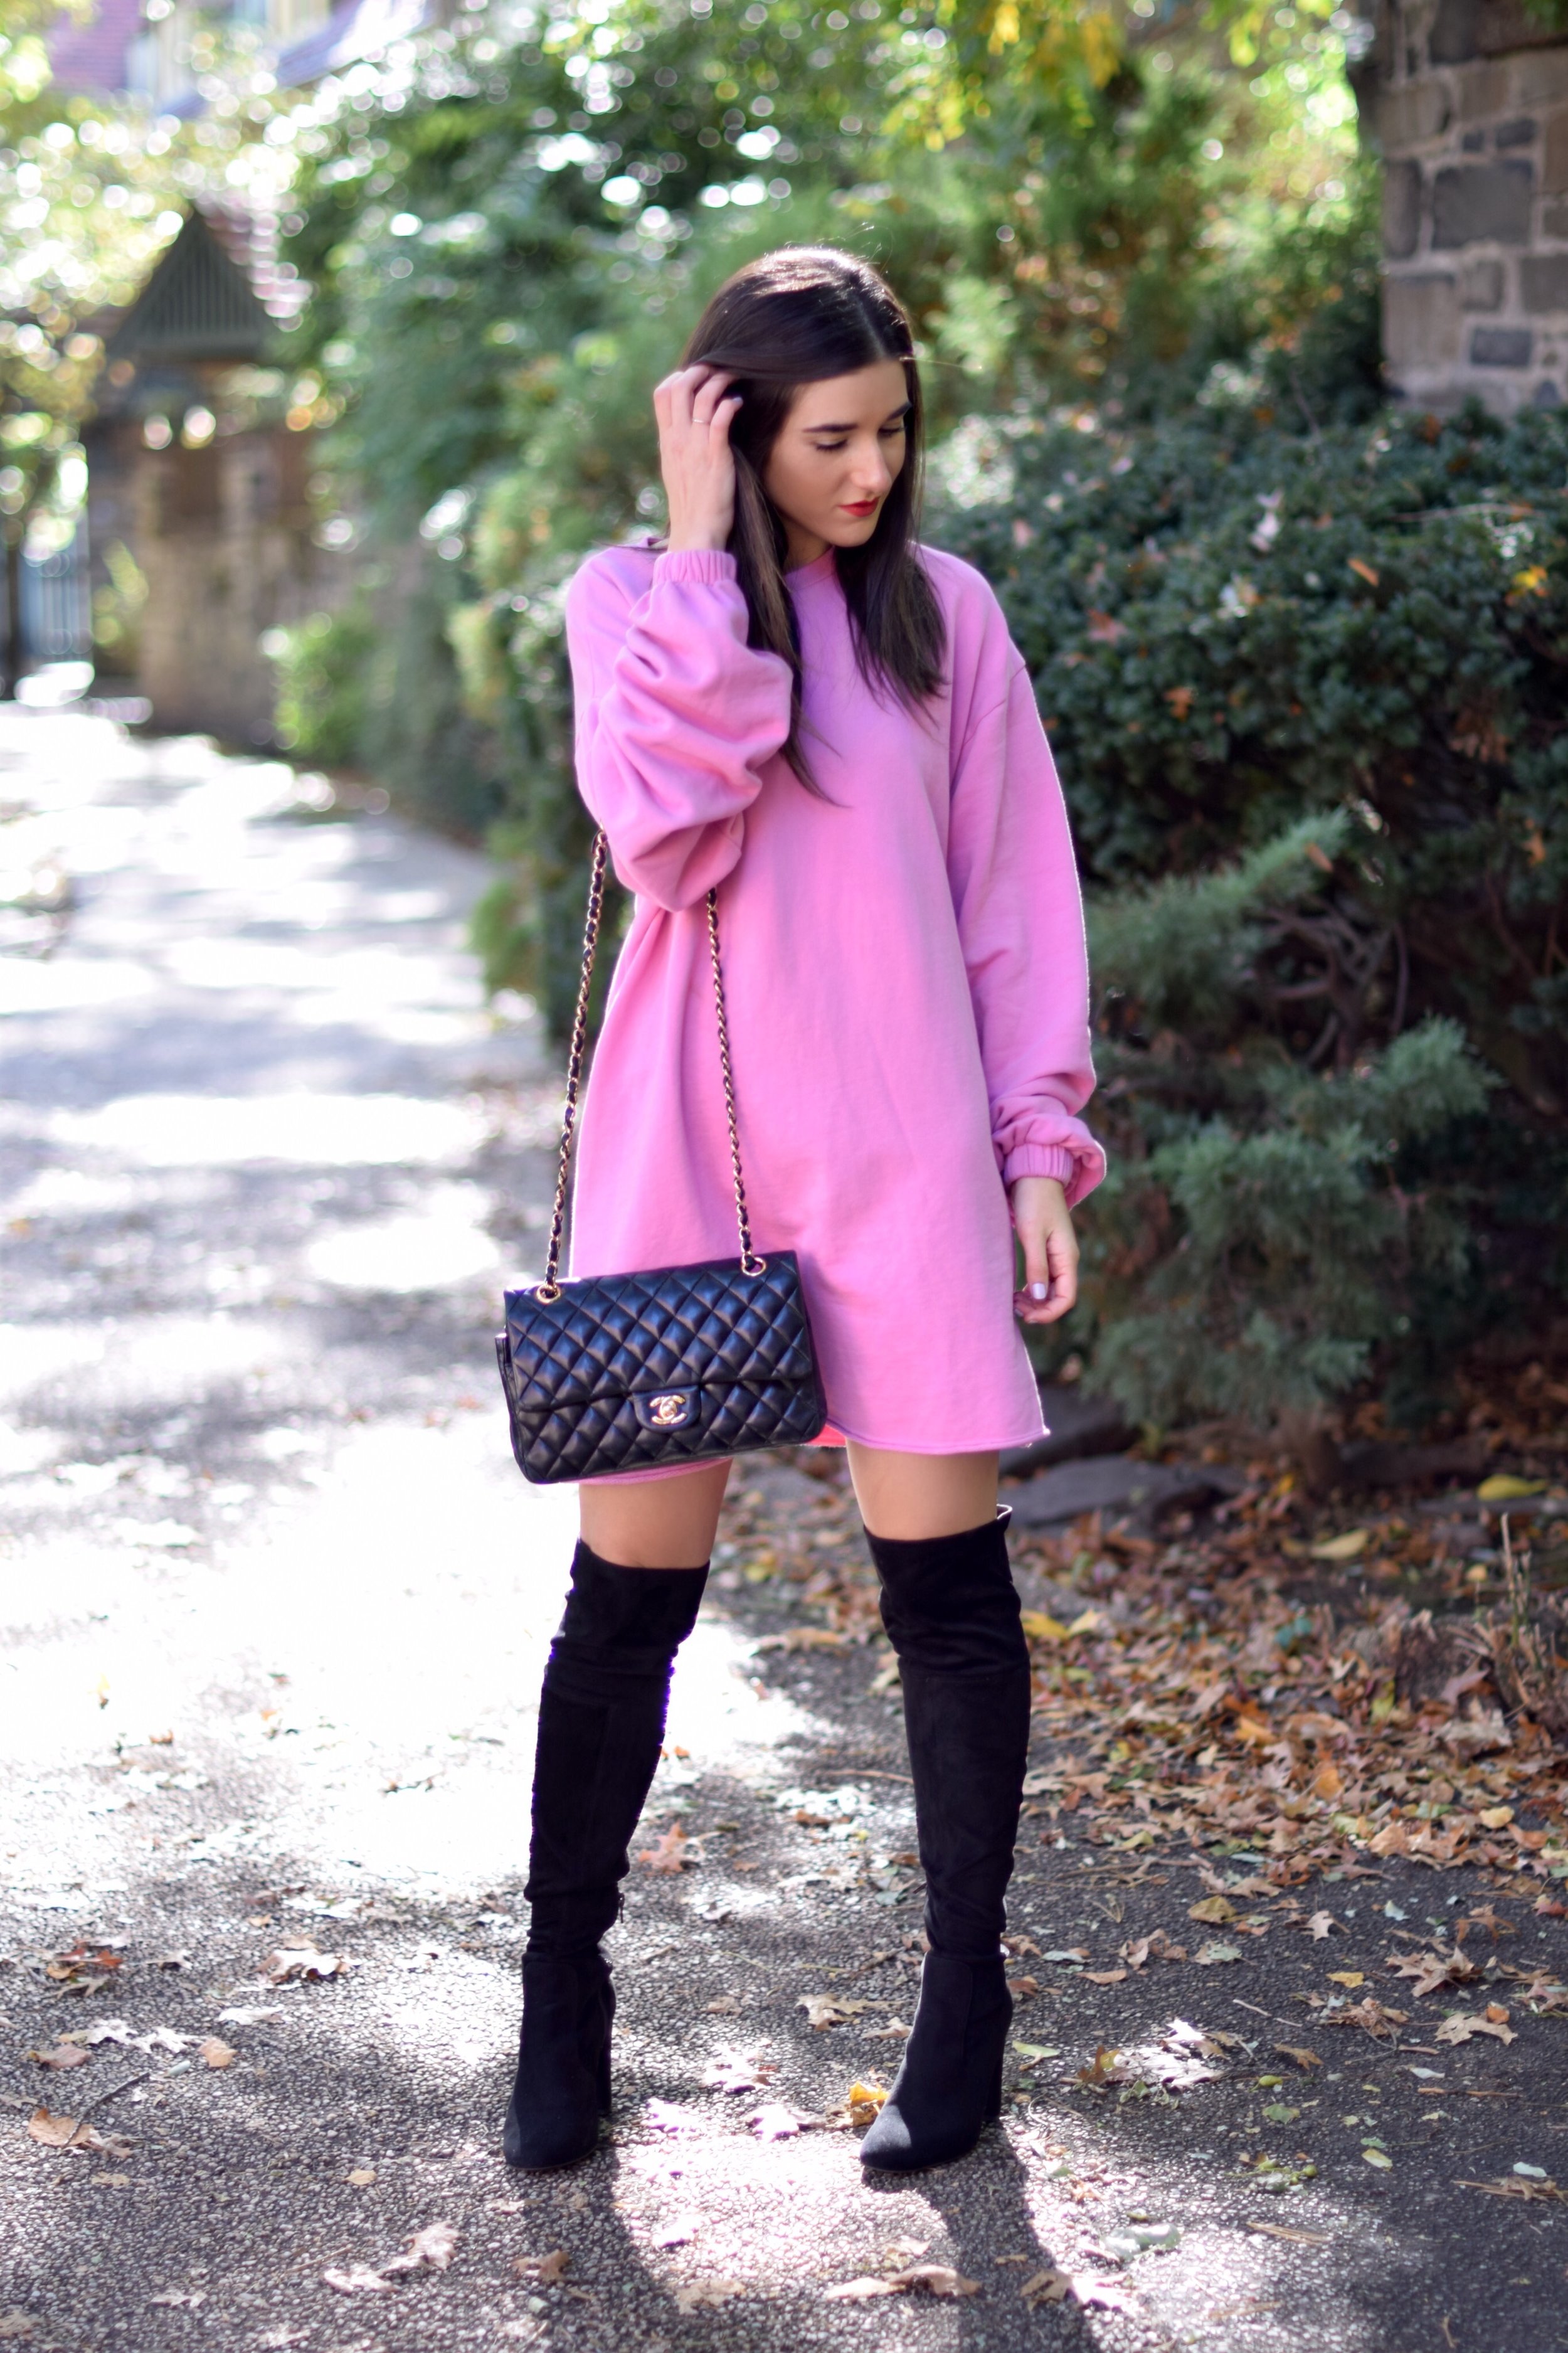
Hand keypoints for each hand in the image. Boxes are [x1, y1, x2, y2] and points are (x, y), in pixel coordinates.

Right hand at [654, 364, 742, 552]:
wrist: (695, 534)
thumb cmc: (691, 507)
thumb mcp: (676, 472)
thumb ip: (679, 447)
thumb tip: (689, 429)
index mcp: (667, 442)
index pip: (662, 394)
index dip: (678, 376)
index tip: (696, 376)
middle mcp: (678, 440)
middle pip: (680, 387)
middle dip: (700, 370)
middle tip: (718, 369)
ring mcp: (696, 446)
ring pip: (703, 397)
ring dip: (720, 381)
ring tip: (733, 380)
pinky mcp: (716, 455)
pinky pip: (721, 418)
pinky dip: (730, 404)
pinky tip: (738, 404)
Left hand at [1011, 1175, 1077, 1324]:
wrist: (1034, 1173)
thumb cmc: (1033, 1199)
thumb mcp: (1032, 1234)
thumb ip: (1036, 1266)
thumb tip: (1038, 1298)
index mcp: (1067, 1257)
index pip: (1066, 1298)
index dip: (1048, 1313)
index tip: (1025, 1316)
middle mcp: (1065, 1259)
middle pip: (1058, 1297)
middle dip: (1038, 1309)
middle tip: (1013, 1308)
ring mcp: (1057, 1255)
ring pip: (1049, 1290)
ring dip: (1034, 1300)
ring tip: (1012, 1301)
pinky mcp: (1046, 1249)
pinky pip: (1043, 1278)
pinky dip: (1031, 1289)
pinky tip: (1017, 1290)